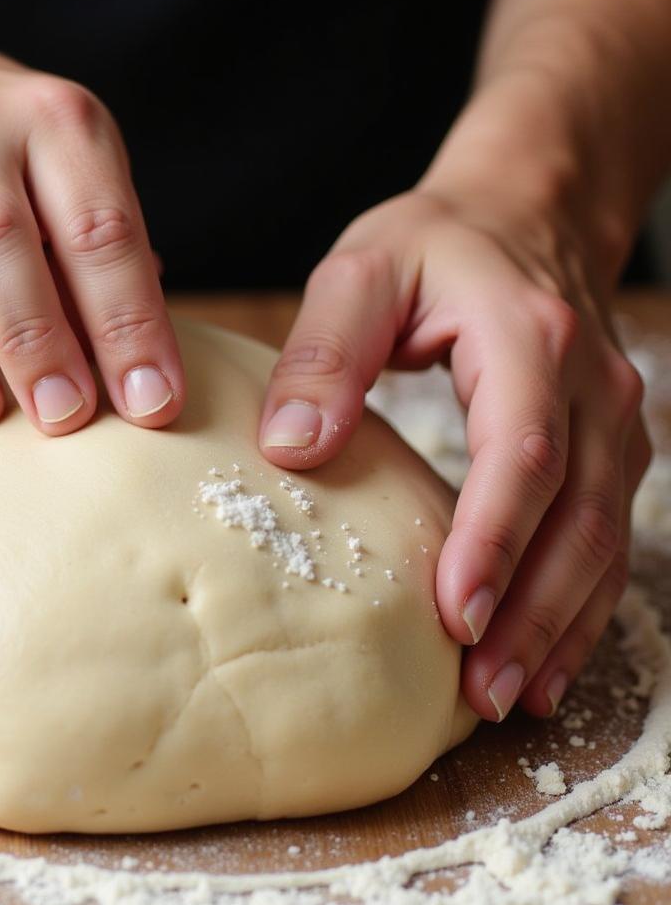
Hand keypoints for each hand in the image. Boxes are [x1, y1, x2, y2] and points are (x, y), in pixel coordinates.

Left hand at [260, 187, 650, 721]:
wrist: (523, 209)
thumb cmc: (435, 243)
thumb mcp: (363, 271)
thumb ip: (326, 352)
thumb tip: (291, 448)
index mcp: (528, 339)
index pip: (524, 454)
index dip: (493, 539)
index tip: (454, 614)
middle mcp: (591, 386)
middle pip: (578, 516)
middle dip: (532, 611)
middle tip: (482, 692)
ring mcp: (614, 418)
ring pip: (603, 538)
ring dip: (561, 623)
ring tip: (512, 694)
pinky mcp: (608, 442)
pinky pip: (605, 532)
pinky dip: (578, 600)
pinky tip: (544, 652)